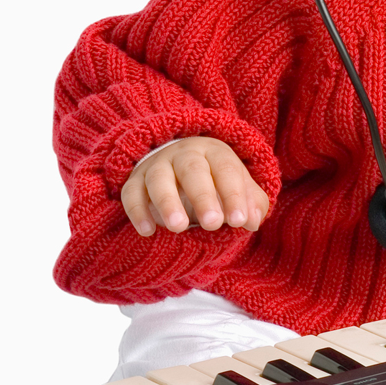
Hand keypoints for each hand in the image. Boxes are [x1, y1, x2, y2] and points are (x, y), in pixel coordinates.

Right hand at [120, 136, 268, 235]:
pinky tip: (148, 231)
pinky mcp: (135, 181)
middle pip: (193, 170)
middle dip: (204, 197)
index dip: (234, 195)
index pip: (226, 170)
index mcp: (215, 153)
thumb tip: (253, 221)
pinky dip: (137, 211)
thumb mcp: (238, 189)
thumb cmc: (216, 183)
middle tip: (213, 224)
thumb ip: (251, 204)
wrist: (179, 169)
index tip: (240, 221)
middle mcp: (185, 154)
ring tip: (178, 227)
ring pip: (159, 179)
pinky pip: (131, 193)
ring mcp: (157, 165)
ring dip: (168, 202)